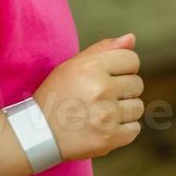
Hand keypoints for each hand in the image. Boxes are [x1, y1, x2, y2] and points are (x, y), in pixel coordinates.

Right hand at [34, 34, 143, 161]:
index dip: (123, 68)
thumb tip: (132, 37)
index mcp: (91, 67)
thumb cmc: (57, 96)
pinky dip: (122, 131)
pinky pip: (134, 130)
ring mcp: (106, 116)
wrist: (37, 134)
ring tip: (101, 113)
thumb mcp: (72, 66)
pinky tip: (103, 128)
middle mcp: (100, 89)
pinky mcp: (109, 138)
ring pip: (138, 107)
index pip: (132, 59)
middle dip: (122, 90)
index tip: (109, 77)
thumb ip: (103, 49)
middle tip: (100, 98)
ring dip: (124, 111)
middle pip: (137, 84)